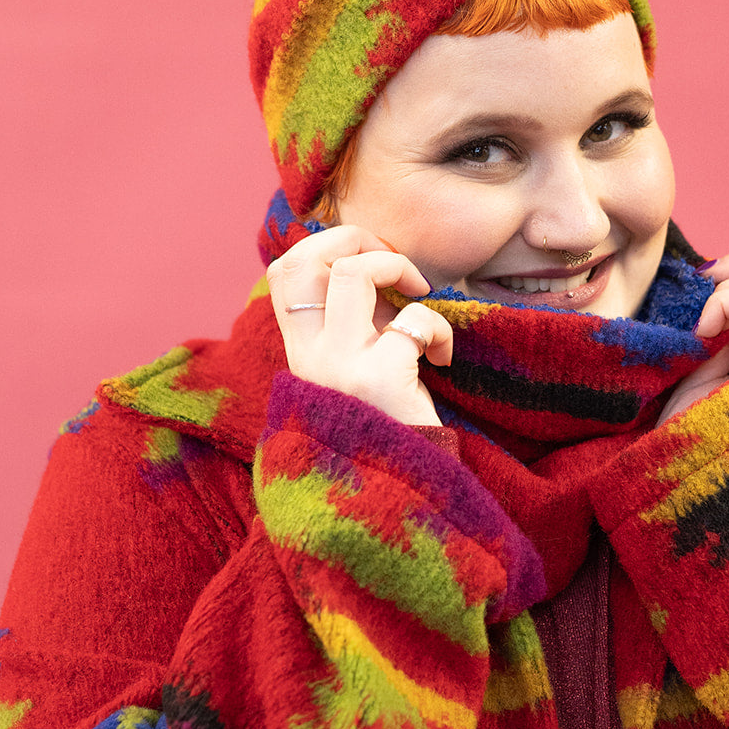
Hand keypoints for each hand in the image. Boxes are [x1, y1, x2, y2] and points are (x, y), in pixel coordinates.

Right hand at [266, 225, 453, 425]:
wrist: (398, 488)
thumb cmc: (386, 424)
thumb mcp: (355, 366)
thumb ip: (354, 321)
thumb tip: (372, 261)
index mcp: (299, 350)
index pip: (285, 270)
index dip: (326, 246)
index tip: (367, 261)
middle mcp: (310, 355)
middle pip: (309, 258)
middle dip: (358, 240)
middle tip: (397, 269)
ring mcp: (341, 365)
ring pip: (352, 272)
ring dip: (395, 267)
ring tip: (417, 296)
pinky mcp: (381, 379)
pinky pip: (413, 320)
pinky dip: (439, 329)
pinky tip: (443, 357)